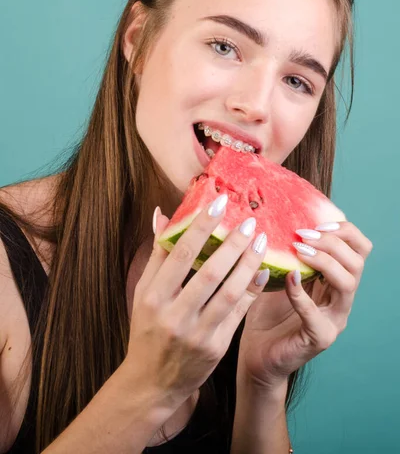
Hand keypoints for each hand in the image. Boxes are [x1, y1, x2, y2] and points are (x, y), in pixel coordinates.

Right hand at [123, 196, 269, 413]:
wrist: (152, 382)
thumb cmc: (147, 330)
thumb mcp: (143, 292)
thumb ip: (157, 254)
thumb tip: (163, 215)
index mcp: (153, 296)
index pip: (180, 253)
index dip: (201, 226)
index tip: (219, 203)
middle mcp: (174, 315)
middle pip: (209, 272)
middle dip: (232, 243)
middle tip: (250, 221)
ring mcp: (197, 333)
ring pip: (229, 293)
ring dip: (248, 264)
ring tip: (261, 242)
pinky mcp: (215, 347)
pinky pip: (238, 313)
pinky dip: (252, 291)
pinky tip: (263, 272)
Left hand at [236, 221, 372, 390]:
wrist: (256, 353)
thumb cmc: (266, 311)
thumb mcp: (279, 273)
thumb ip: (286, 252)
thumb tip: (279, 217)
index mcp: (335, 280)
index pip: (359, 248)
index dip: (344, 230)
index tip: (314, 222)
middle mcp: (341, 298)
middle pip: (358, 261)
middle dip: (332, 242)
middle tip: (302, 234)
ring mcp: (334, 319)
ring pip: (347, 283)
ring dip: (324, 261)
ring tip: (298, 250)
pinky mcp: (320, 337)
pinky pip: (316, 313)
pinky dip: (301, 293)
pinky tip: (287, 279)